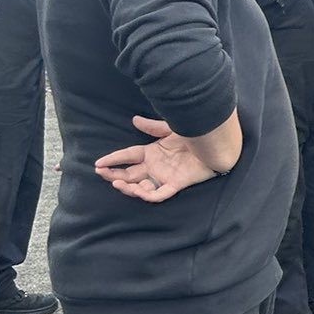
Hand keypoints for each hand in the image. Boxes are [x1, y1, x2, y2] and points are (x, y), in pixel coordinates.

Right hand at [95, 116, 218, 201]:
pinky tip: (137, 190)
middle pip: (129, 174)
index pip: (127, 157)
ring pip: (140, 187)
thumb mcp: (171, 129)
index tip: (97, 163)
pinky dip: (147, 194)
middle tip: (101, 174)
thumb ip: (153, 126)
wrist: (216, 143)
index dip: (112, 159)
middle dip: (113, 175)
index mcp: (151, 152)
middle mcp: (155, 166)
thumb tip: (134, 119)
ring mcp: (164, 176)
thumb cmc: (195, 135)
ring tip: (117, 183)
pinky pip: (159, 194)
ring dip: (128, 187)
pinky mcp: (176, 184)